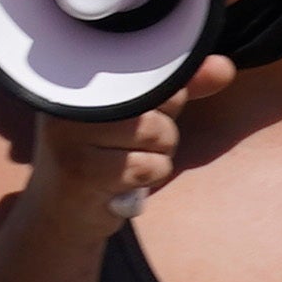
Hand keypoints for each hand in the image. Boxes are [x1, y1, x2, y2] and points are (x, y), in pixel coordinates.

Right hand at [23, 59, 226, 234]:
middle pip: (159, 99)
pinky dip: (149, 179)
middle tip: (126, 144)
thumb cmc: (101, 157)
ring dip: (157, 155)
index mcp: (82, 76)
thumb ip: (178, 90)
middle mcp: (70, 98)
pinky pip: (149, 167)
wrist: (57, 214)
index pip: (150, 68)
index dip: (161, 97)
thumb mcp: (138, 117)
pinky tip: (121, 183)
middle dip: (161, 127)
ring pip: (157, 133)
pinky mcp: (81, 170)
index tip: (136, 116)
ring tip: (124, 163)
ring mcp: (70, 134)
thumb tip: (223, 68)